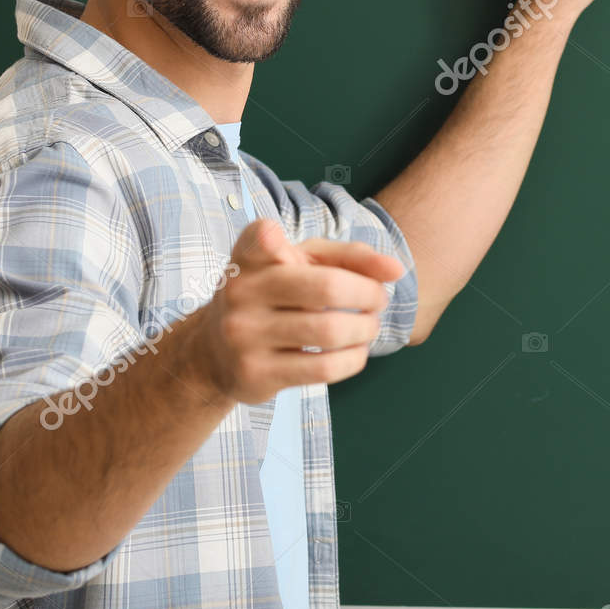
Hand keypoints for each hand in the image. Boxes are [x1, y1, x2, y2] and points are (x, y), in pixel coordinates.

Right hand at [180, 217, 404, 404]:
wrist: (213, 353)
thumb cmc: (272, 296)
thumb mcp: (301, 263)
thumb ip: (349, 256)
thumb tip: (396, 268)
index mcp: (248, 256)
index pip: (265, 235)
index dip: (283, 241)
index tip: (318, 260)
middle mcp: (240, 292)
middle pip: (326, 288)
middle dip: (368, 294)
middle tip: (378, 300)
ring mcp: (245, 335)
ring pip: (330, 330)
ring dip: (366, 329)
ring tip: (370, 326)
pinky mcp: (256, 374)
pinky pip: (323, 368)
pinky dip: (353, 359)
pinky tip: (356, 352)